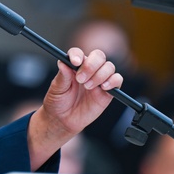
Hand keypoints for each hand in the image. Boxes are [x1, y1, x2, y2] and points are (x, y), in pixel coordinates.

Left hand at [28, 48, 122, 169]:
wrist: (63, 120)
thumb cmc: (58, 103)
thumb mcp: (56, 89)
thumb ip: (62, 76)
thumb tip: (62, 62)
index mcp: (74, 66)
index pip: (78, 53)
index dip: (77, 55)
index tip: (74, 62)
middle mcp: (88, 70)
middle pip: (98, 56)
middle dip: (91, 65)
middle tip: (80, 79)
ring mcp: (99, 80)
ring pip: (109, 66)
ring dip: (100, 75)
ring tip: (88, 87)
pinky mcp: (108, 91)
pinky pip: (117, 80)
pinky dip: (113, 81)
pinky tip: (103, 87)